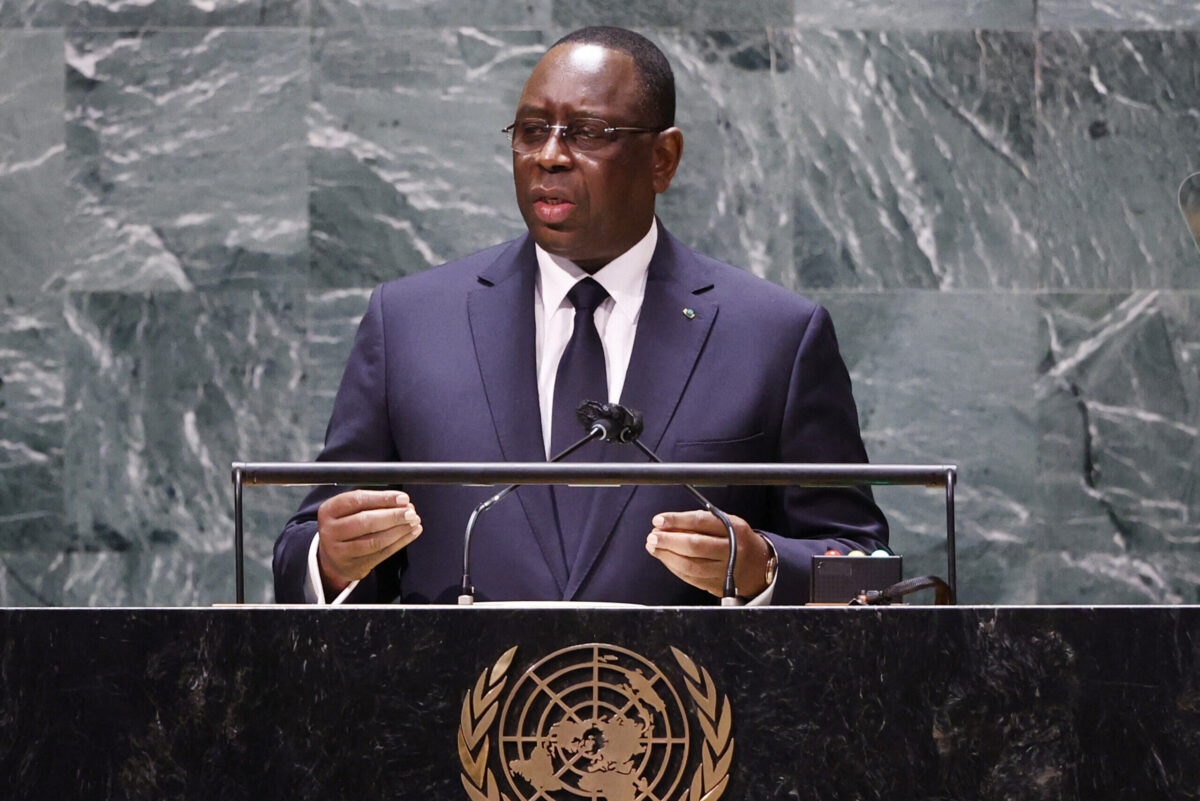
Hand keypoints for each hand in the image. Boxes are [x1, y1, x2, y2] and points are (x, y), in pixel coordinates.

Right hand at [316, 490, 421, 594]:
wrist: (333, 556)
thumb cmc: (346, 526)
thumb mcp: (350, 509)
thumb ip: (373, 502)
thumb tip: (401, 501)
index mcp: (329, 511)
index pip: (357, 501)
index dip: (383, 498)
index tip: (402, 498)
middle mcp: (330, 531)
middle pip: (366, 522)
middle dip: (393, 516)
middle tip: (411, 512)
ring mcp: (340, 552)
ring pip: (375, 541)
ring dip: (400, 530)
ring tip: (414, 522)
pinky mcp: (354, 566)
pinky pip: (382, 554)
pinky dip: (400, 542)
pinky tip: (411, 533)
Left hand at [645, 510, 770, 598]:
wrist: (760, 566)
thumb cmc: (738, 540)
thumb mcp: (728, 523)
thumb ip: (701, 522)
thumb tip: (667, 523)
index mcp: (735, 529)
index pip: (701, 522)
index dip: (677, 520)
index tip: (659, 520)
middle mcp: (732, 550)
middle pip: (695, 545)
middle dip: (668, 540)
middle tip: (652, 536)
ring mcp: (726, 570)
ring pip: (691, 565)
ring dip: (667, 556)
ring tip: (654, 547)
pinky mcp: (719, 585)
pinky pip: (692, 578)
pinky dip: (675, 568)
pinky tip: (666, 559)